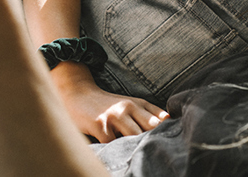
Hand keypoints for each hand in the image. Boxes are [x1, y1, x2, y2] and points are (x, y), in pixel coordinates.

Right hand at [54, 63, 168, 141]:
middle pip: (152, 127)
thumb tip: (168, 124)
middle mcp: (129, 107)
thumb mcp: (130, 105)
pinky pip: (113, 143)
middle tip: (154, 151)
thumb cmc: (107, 106)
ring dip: (135, 146)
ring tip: (135, 152)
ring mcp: (114, 115)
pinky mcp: (100, 125)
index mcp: (139, 103)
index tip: (168, 141)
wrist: (79, 95)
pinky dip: (115, 149)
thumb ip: (148, 114)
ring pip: (134, 136)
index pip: (161, 118)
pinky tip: (114, 149)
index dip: (167, 130)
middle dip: (154, 139)